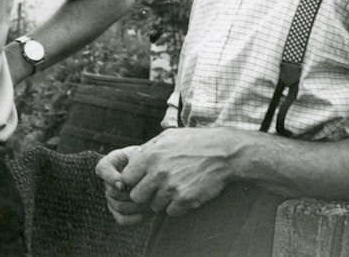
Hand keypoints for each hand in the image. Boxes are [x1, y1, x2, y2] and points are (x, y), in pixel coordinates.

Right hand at [95, 147, 152, 224]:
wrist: (160, 172)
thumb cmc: (152, 161)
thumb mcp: (145, 157)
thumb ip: (134, 164)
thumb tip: (121, 186)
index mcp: (112, 163)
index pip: (102, 169)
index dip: (111, 178)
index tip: (125, 184)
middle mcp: (109, 181)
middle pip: (112, 192)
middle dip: (132, 193)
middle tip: (149, 192)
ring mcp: (112, 198)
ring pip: (119, 206)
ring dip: (137, 205)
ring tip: (151, 200)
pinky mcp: (119, 213)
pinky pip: (123, 219)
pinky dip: (136, 217)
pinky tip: (148, 211)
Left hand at [119, 128, 247, 217]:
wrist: (224, 152)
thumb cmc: (195, 142)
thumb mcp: (168, 136)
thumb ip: (148, 148)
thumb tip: (132, 159)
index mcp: (150, 155)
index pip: (125, 178)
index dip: (133, 180)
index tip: (142, 179)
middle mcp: (158, 172)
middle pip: (136, 196)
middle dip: (145, 194)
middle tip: (157, 188)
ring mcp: (171, 187)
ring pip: (154, 206)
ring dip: (162, 201)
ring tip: (175, 188)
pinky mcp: (185, 200)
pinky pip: (171, 212)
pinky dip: (177, 207)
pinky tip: (185, 194)